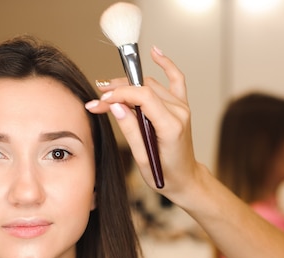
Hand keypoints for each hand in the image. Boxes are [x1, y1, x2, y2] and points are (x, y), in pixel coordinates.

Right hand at [85, 46, 202, 200]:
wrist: (184, 178)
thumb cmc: (164, 174)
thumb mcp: (142, 158)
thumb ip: (130, 129)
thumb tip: (115, 106)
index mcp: (171, 126)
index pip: (143, 97)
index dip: (119, 95)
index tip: (101, 100)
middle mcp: (179, 112)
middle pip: (144, 88)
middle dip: (118, 91)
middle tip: (98, 99)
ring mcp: (182, 107)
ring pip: (151, 84)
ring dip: (128, 84)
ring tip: (108, 91)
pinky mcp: (181, 106)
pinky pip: (175, 79)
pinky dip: (165, 64)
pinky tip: (155, 52)